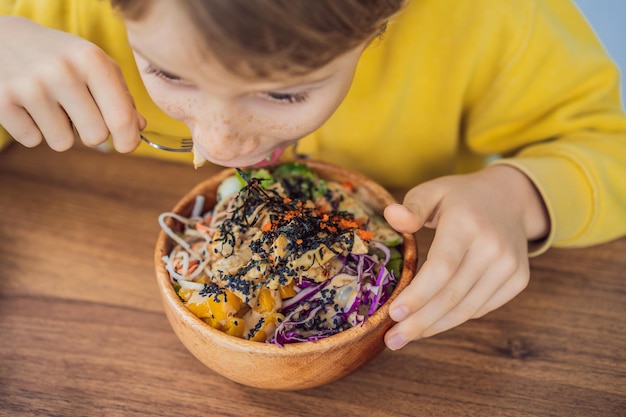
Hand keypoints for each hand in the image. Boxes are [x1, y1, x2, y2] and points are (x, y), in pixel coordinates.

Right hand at [0, 17, 144, 151]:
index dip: (128, 140)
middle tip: (78, 113)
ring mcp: (30, 86)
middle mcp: (62, 71)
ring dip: (60, 131)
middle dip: (91, 133)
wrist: (3, 38)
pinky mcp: (3, 101)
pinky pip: (33, 140)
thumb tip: (138, 127)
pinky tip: (28, 105)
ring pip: (63, 143)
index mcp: (91, 60)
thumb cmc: (62, 57)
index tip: (126, 145)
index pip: (121, 118)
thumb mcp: (95, 65)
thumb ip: (122, 96)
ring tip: (50, 104)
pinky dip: (33, 129)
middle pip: (95, 137)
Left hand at [383, 165, 549, 349]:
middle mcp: (493, 246)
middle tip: (392, 340)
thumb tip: (391, 215)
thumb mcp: (433, 190)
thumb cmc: (461, 198)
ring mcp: (510, 266)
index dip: (418, 295)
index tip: (393, 314)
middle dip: (420, 322)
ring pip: (467, 308)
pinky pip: (481, 308)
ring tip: (406, 336)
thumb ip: (412, 206)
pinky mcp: (518, 280)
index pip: (442, 268)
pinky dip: (454, 318)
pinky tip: (432, 323)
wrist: (511, 198)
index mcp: (467, 223)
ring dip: (435, 326)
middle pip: (452, 295)